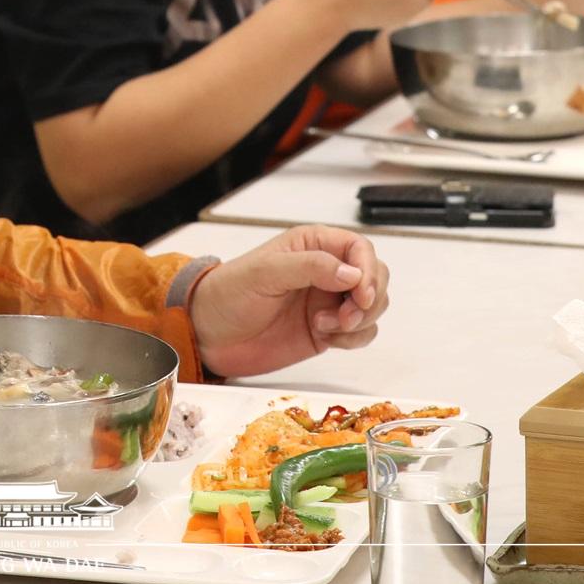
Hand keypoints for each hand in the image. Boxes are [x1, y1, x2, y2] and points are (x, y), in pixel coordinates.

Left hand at [187, 225, 389, 377]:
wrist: (208, 335)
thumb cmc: (228, 294)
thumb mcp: (264, 273)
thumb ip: (310, 267)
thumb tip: (353, 273)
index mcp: (312, 245)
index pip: (360, 249)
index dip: (368, 270)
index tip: (361, 294)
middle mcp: (326, 271)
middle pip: (375, 277)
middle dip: (370, 298)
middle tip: (346, 316)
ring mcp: (328, 302)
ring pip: (373, 306)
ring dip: (361, 320)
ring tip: (326, 326)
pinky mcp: (327, 331)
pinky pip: (361, 332)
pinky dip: (354, 338)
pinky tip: (326, 338)